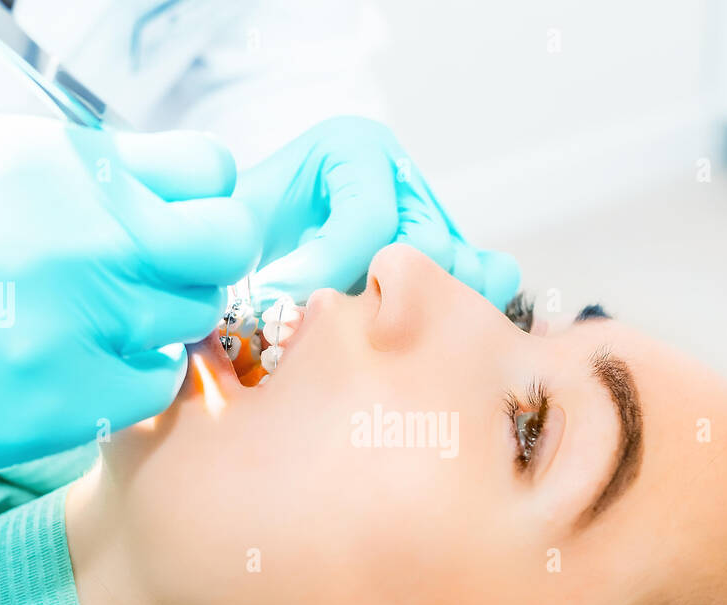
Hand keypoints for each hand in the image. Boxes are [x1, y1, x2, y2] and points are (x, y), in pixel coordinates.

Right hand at [0, 114, 259, 483]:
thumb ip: (81, 182)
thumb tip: (158, 199)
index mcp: (66, 162)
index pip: (210, 170)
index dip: (203, 204)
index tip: (177, 229)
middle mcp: (91, 230)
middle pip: (226, 245)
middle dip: (203, 264)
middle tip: (153, 286)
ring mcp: (85, 318)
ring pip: (194, 319)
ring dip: (157, 325)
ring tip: (86, 331)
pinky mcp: (68, 398)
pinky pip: (154, 386)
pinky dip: (127, 380)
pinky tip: (69, 373)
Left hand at [234, 116, 519, 309]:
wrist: (267, 230)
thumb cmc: (248, 223)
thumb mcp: (237, 219)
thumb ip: (246, 239)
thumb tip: (276, 294)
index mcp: (354, 149)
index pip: (369, 217)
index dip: (326, 269)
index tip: (281, 302)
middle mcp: (404, 175)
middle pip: (424, 245)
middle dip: (375, 295)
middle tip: (327, 324)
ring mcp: (436, 214)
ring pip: (463, 267)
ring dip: (419, 309)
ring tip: (366, 331)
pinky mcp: (454, 252)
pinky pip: (490, 275)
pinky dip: (466, 306)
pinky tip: (420, 333)